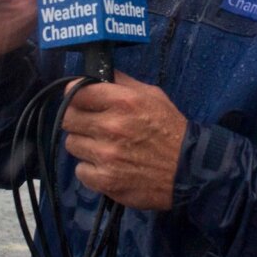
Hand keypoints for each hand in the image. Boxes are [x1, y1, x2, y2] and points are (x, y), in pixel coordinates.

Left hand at [61, 72, 186, 211]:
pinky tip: (107, 166)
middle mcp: (111, 126)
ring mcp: (106, 155)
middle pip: (68, 118)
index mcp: (123, 102)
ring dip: (85, 145)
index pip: (76, 93)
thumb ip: (122, 83)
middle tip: (93, 125)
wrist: (188, 170)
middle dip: (79, 119)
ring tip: (105, 147)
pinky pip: (80, 170)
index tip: (81, 100)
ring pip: (72, 144)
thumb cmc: (170, 129)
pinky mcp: (105, 180)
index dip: (76, 95)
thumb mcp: (152, 95)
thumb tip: (96, 75)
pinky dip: (91, 169)